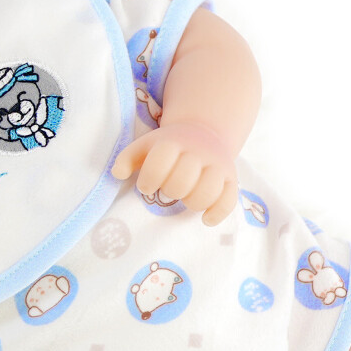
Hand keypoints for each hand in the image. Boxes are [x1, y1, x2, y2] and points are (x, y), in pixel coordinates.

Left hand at [111, 121, 238, 225]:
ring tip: (186, 198)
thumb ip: (127, 158)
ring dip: (192, 202)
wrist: (204, 132)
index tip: (147, 186)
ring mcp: (217, 165)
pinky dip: (216, 214)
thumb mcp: (145, 146)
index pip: (159, 163)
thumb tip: (118, 174)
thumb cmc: (168, 147)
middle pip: (181, 182)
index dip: (149, 181)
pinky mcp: (232, 179)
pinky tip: (205, 219)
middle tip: (169, 188)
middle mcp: (198, 152)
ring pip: (206, 192)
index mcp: (173, 142)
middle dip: (170, 191)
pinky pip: (229, 202)